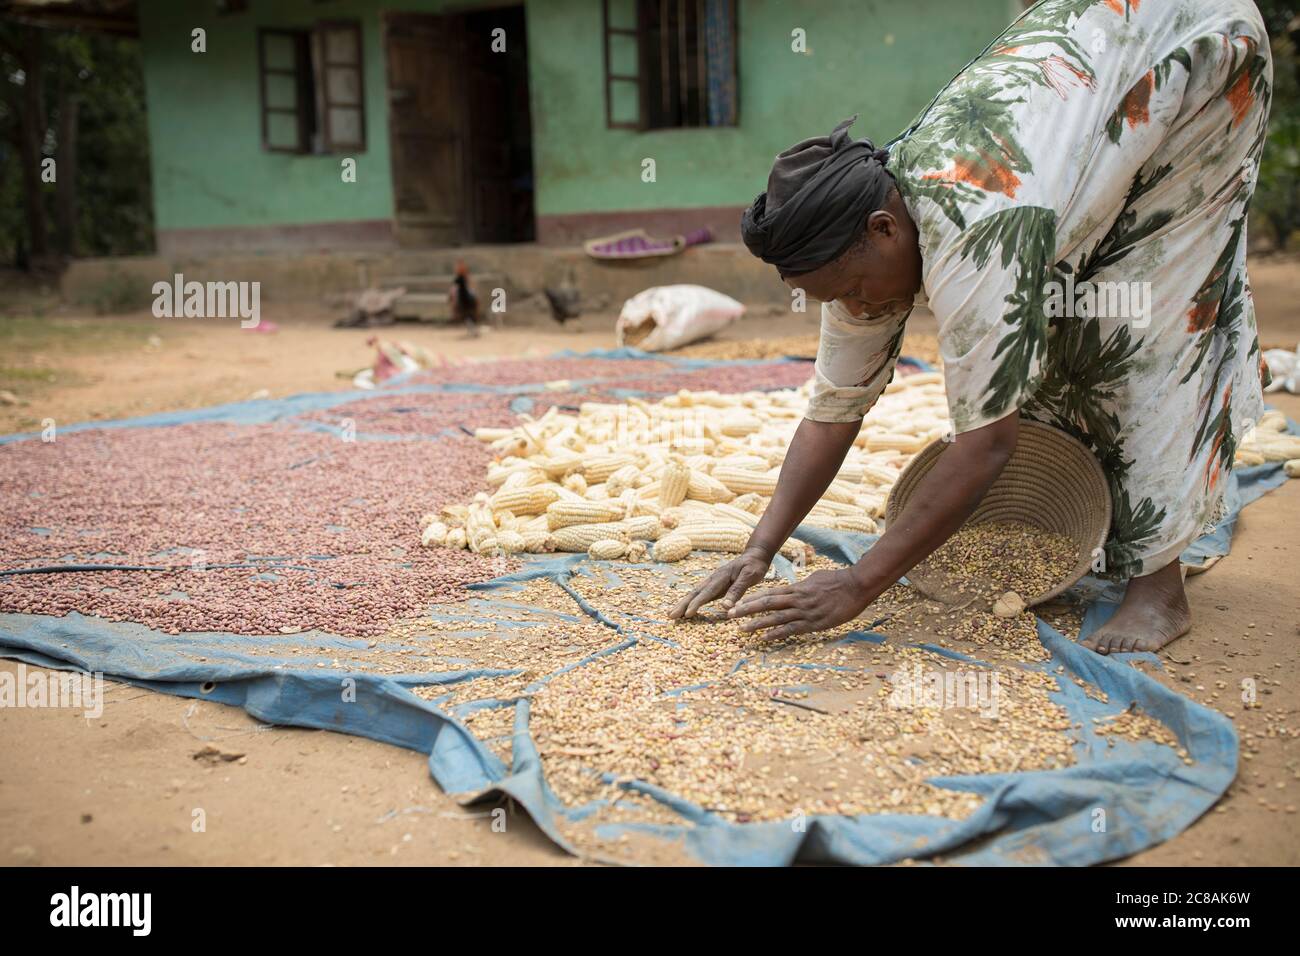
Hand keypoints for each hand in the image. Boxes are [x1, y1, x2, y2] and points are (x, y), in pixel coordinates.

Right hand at [669, 548, 771, 618]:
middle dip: (682, 604)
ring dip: (683, 604)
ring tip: (672, 614)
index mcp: (721, 577)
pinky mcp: (716, 586)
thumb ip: (737, 590)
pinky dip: (691, 602)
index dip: (696, 603)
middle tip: (670, 616)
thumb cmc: (754, 566)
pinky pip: (701, 595)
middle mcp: (713, 579)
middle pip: (695, 593)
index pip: (706, 592)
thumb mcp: (750, 576)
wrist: (755, 555)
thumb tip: (725, 607)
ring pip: (695, 594)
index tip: (687, 614)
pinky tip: (686, 609)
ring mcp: (713, 582)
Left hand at [728, 567, 870, 639]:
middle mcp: (797, 599)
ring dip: (756, 624)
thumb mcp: (816, 579)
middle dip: (746, 609)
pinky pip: (790, 629)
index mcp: (797, 588)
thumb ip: (802, 585)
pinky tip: (763, 639)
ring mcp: (804, 612)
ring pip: (775, 618)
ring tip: (741, 630)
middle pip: (766, 604)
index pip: (770, 593)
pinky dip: (776, 634)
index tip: (738, 602)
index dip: (753, 598)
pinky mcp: (813, 623)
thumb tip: (794, 588)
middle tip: (729, 614)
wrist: (856, 586)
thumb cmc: (838, 581)